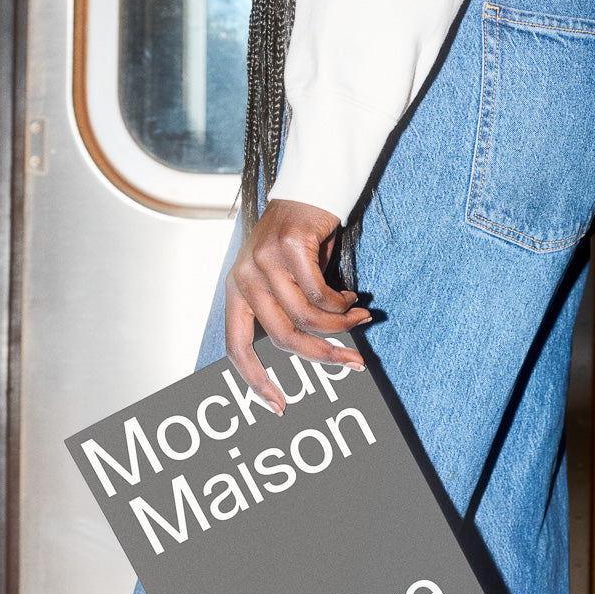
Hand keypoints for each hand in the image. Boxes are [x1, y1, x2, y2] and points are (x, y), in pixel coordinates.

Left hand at [225, 199, 371, 413]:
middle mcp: (244, 277)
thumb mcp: (285, 280)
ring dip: (340, 325)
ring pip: (307, 317)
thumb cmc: (300, 241)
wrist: (308, 189)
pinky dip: (341, 303)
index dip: (255, 380)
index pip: (236, 346)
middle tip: (352, 362)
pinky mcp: (288, 248)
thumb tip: (313, 352)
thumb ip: (288, 312)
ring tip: (358, 317)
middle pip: (283, 337)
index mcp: (237, 291)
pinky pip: (320, 294)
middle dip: (322, 355)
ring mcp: (263, 262)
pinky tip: (351, 296)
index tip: (278, 404)